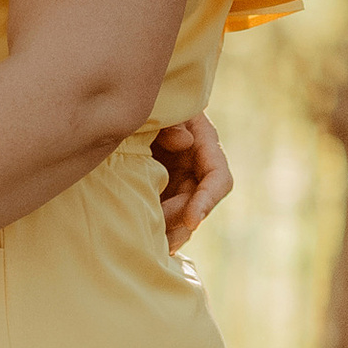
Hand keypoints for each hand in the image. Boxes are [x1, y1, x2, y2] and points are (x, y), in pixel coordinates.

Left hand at [152, 111, 232, 251]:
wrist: (129, 104)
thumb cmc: (151, 102)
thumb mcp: (162, 106)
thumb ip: (171, 121)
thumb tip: (185, 143)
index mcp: (204, 144)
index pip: (218, 178)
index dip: (207, 201)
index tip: (192, 220)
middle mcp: (197, 167)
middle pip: (198, 205)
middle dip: (180, 221)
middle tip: (156, 232)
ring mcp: (180, 181)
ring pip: (183, 217)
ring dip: (171, 232)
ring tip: (152, 245)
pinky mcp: (163, 191)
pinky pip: (167, 217)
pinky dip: (160, 231)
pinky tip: (147, 244)